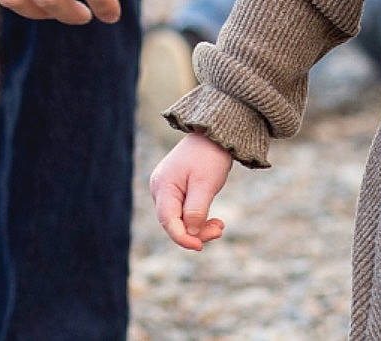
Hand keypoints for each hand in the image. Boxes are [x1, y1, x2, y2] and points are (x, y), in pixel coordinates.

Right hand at [151, 133, 233, 249]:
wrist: (215, 133)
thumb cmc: (210, 155)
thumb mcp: (206, 184)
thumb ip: (196, 210)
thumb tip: (190, 233)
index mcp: (163, 187)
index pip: (168, 221)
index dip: (183, 238)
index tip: (200, 246)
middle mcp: (160, 189)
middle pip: (173, 221)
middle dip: (195, 231)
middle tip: (220, 230)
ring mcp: (167, 188)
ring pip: (180, 218)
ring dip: (199, 225)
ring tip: (220, 225)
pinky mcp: (176, 187)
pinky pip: (184, 209)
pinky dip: (198, 216)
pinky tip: (213, 220)